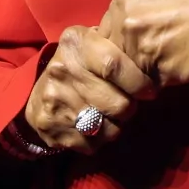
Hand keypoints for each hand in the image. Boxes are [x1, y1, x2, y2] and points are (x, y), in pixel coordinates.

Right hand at [21, 25, 156, 151]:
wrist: (37, 93)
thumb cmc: (79, 66)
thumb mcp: (94, 44)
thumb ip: (120, 47)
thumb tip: (151, 61)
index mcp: (76, 44)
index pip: (114, 65)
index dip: (138, 83)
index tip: (148, 91)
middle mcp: (61, 70)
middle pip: (117, 104)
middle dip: (129, 108)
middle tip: (126, 104)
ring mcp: (54, 100)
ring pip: (107, 128)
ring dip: (115, 125)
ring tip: (107, 115)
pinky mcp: (50, 126)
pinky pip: (92, 144)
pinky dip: (98, 140)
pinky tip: (92, 126)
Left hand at [96, 0, 188, 86]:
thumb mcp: (157, 3)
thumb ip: (132, 23)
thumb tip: (116, 52)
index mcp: (122, 2)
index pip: (101, 41)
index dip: (117, 54)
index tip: (132, 57)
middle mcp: (125, 22)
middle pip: (110, 62)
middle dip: (126, 70)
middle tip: (151, 65)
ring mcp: (140, 47)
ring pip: (128, 78)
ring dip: (143, 81)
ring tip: (170, 63)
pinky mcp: (159, 70)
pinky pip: (150, 88)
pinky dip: (162, 86)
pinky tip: (180, 68)